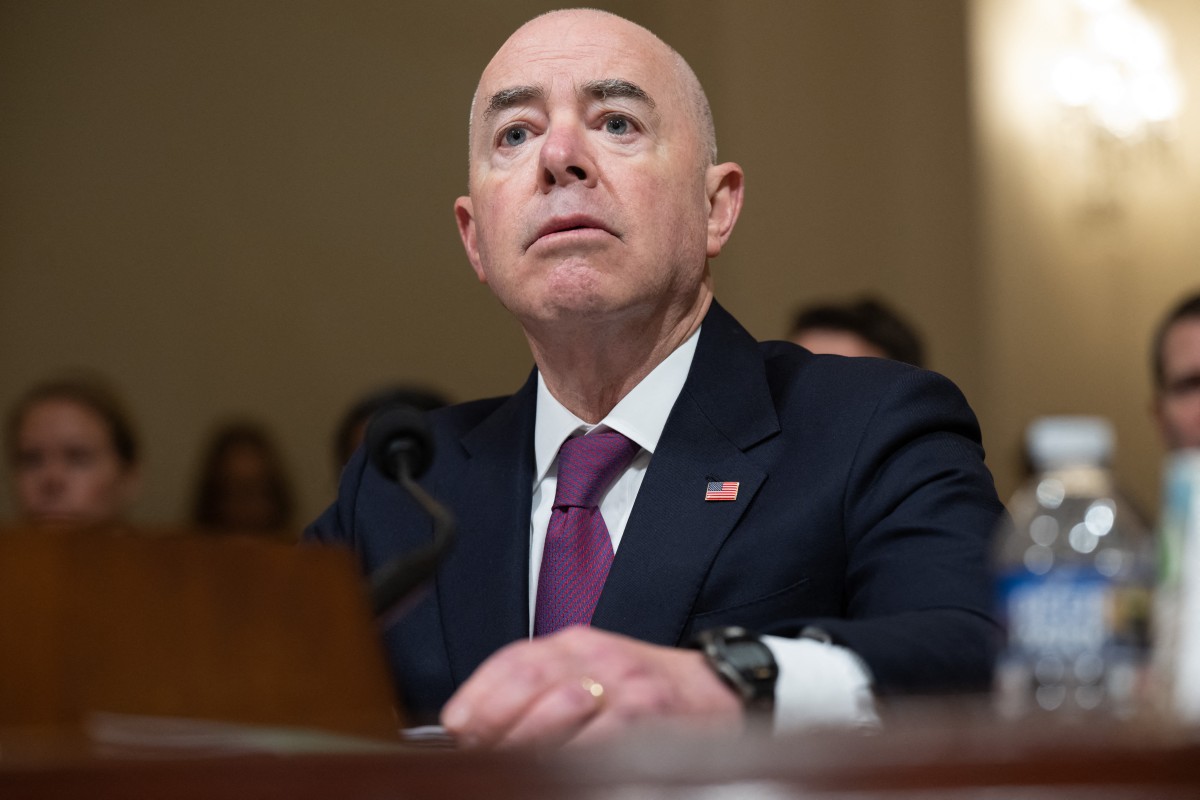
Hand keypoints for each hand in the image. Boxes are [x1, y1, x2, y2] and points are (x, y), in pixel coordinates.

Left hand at [440, 626, 743, 748]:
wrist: (718, 693)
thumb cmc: (647, 692)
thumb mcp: (590, 674)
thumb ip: (540, 691)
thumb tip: (477, 726)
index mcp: (576, 644)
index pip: (515, 659)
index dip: (479, 693)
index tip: (456, 724)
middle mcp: (599, 656)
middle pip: (531, 681)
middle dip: (496, 721)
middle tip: (478, 751)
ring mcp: (626, 684)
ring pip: (560, 708)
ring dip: (527, 741)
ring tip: (511, 765)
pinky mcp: (650, 714)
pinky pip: (601, 738)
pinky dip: (573, 756)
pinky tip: (561, 770)